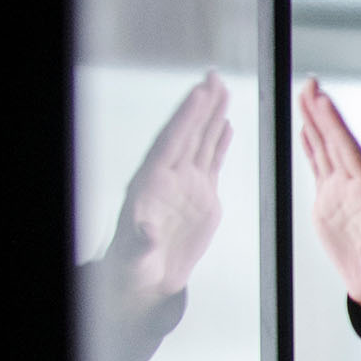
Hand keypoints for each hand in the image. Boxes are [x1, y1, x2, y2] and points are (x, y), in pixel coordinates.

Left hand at [104, 73, 229, 305]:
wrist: (146, 281)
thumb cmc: (134, 270)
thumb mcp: (134, 258)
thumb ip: (140, 242)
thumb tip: (145, 230)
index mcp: (150, 186)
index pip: (171, 143)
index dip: (186, 118)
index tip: (199, 95)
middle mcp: (167, 179)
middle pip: (186, 134)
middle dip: (200, 106)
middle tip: (213, 78)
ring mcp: (185, 186)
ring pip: (200, 142)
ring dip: (211, 116)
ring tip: (222, 90)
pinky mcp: (201, 197)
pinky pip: (211, 162)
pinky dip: (219, 142)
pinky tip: (226, 124)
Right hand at [296, 80, 360, 337]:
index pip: (350, 154)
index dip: (336, 128)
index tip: (323, 102)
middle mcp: (358, 189)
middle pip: (338, 143)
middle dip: (324, 114)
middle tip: (310, 83)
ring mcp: (343, 193)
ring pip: (327, 149)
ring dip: (316, 123)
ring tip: (304, 95)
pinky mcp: (330, 202)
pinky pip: (319, 167)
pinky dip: (311, 146)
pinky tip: (304, 129)